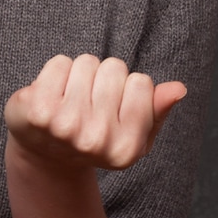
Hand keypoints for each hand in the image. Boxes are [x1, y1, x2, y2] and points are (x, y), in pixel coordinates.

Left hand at [3, 54, 186, 171]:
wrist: (45, 155)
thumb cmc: (96, 139)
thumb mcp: (134, 135)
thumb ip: (157, 112)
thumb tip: (179, 88)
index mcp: (127, 147)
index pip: (142, 83)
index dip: (130, 87)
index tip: (116, 106)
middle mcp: (96, 138)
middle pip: (115, 68)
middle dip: (105, 77)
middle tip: (92, 101)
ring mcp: (65, 124)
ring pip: (87, 62)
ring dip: (82, 73)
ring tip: (73, 98)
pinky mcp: (38, 108)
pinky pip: (60, 62)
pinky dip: (58, 70)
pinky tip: (54, 94)